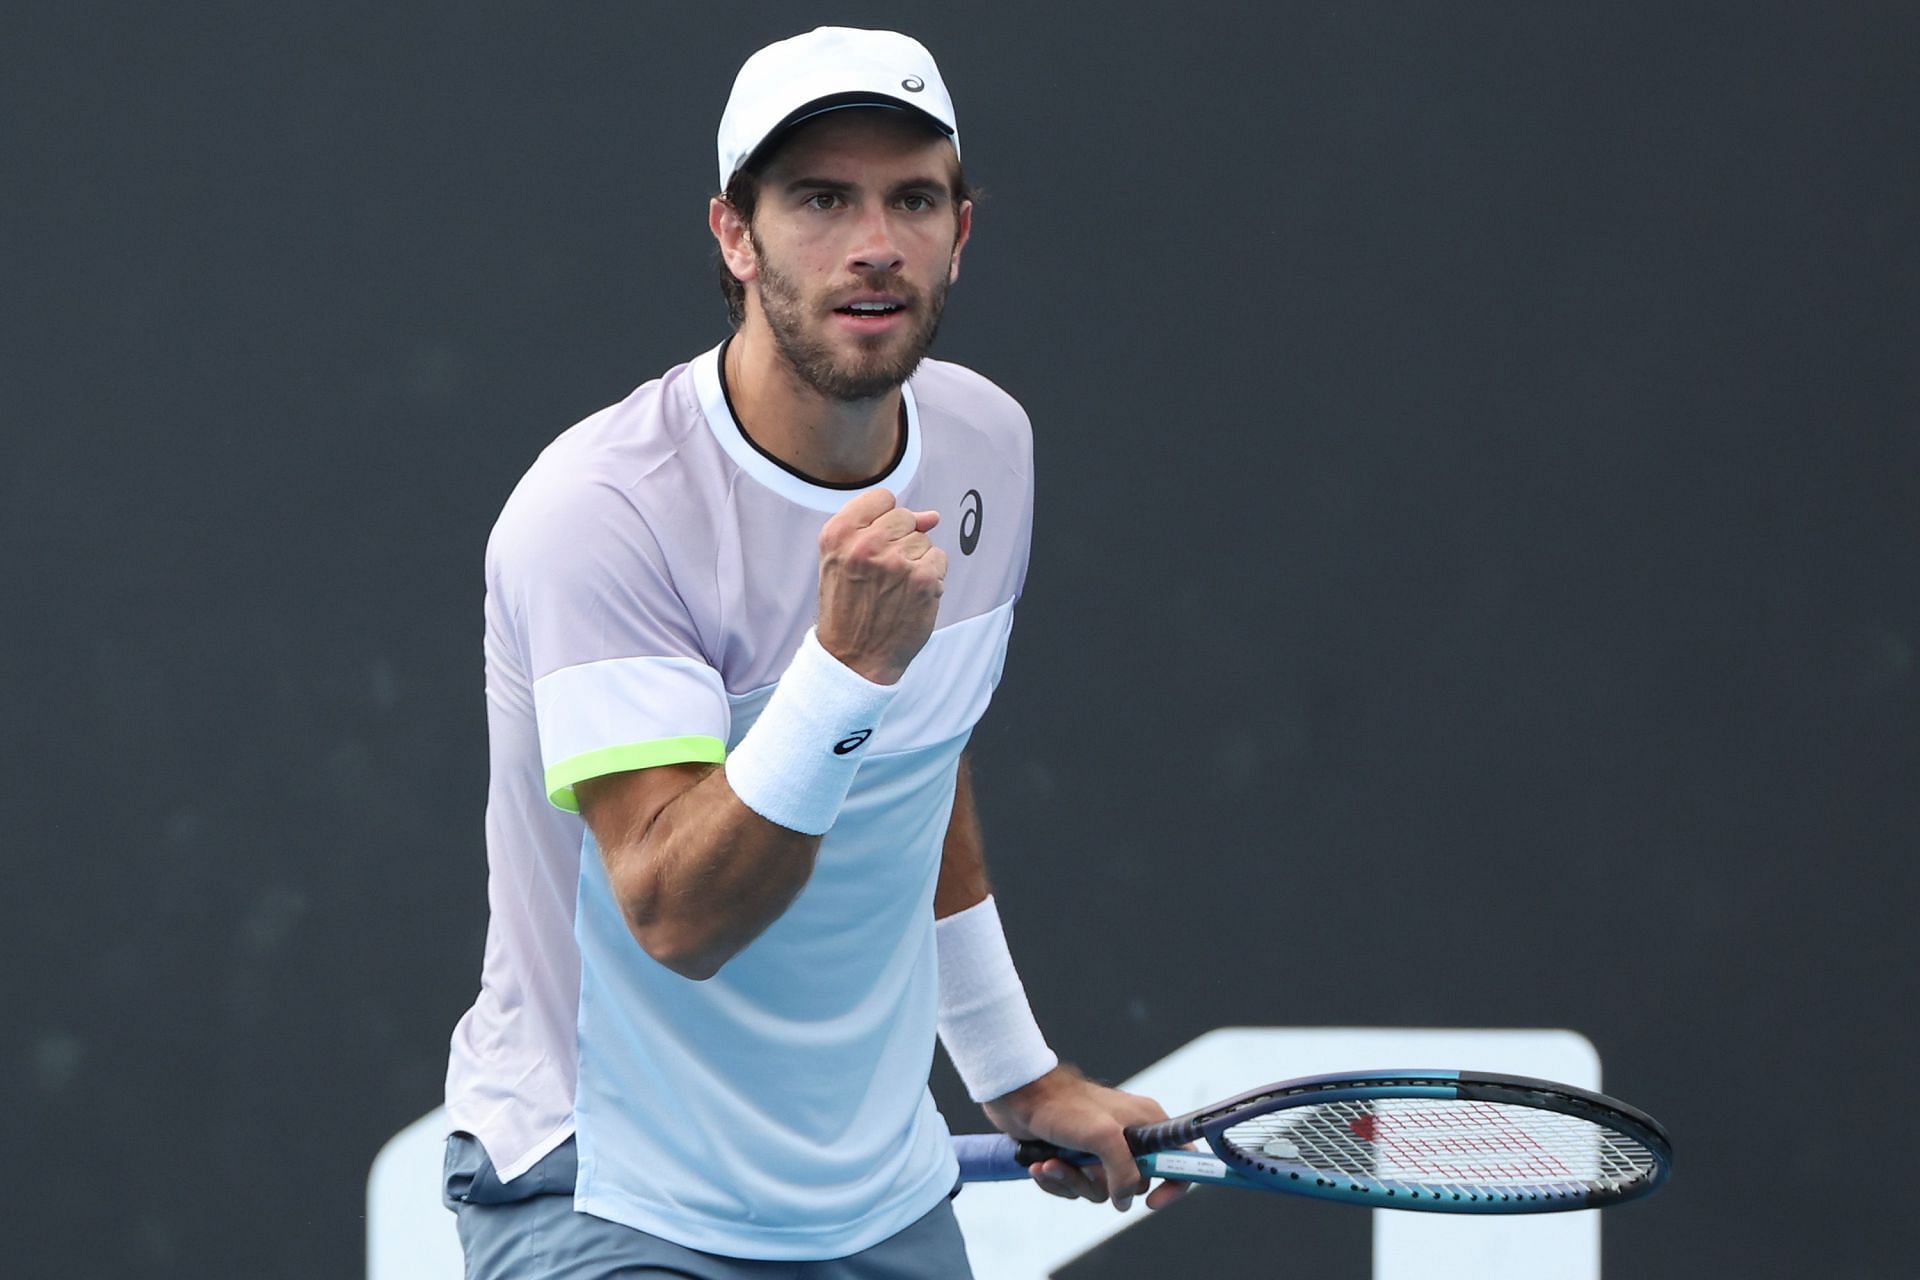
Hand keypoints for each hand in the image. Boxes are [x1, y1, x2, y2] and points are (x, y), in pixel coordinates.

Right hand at [815, 488, 945, 684]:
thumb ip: (878, 528)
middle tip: (882, 573)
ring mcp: (897, 561)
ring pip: (924, 540)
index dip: (884, 520)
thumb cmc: (848, 606)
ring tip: (894, 588)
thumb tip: (932, 516)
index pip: (882, 498)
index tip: (874, 544)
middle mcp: (866, 544)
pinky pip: (939, 559)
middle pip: (906, 517)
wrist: (854, 657)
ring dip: (916, 561)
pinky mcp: (924, 579)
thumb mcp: (842, 559)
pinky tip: (910, 596)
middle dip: (901, 541)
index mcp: (838, 533)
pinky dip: (931, 576)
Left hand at [981, 1065, 1189, 1212]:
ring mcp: (1101, 1148)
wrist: (1019, 1095)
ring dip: (1071, 1181)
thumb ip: (1124, 1172)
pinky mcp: (1076, 1157)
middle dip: (1102, 1184)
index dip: (1176, 1184)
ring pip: (1100, 1190)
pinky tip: (1040, 1165)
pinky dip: (1057, 1181)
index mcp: (1147, 1122)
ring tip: (1049, 1163)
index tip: (1154, 1202)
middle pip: (1134, 1185)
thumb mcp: (1103, 1136)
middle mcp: (1129, 1136)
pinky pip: (1076, 1187)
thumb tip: (1124, 1201)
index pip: (1181, 1158)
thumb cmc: (1064, 1106)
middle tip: (1082, 1166)